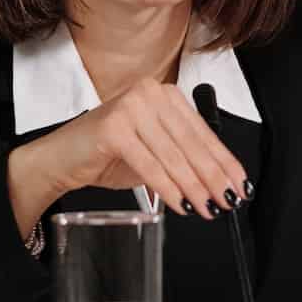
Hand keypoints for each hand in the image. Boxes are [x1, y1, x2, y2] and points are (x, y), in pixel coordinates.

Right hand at [7, 78, 251, 232]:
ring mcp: (132, 107)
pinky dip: (168, 189)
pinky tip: (181, 205)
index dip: (225, 161)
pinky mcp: (115, 127)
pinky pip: (150, 165)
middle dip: (214, 177)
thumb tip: (220, 180)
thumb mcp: (155, 152)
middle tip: (228, 201)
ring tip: (209, 208)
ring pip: (174, 156)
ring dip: (195, 187)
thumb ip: (184, 157)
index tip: (240, 184)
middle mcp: (151, 93)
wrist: (61, 158)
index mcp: (165, 94)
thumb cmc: (108, 154)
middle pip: (192, 144)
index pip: (204, 132)